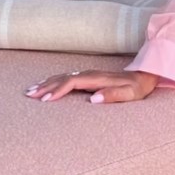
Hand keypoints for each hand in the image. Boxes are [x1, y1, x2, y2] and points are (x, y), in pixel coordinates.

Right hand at [24, 68, 159, 105]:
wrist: (145, 75)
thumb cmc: (138, 88)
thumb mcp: (131, 94)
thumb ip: (113, 95)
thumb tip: (93, 99)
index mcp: (98, 79)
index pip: (73, 82)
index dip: (58, 90)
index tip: (46, 99)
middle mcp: (90, 74)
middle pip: (63, 78)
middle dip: (45, 86)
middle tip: (29, 95)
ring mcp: (88, 74)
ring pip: (62, 77)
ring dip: (46, 83)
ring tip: (30, 90)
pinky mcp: (88, 77)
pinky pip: (66, 78)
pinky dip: (53, 81)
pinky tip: (45, 86)